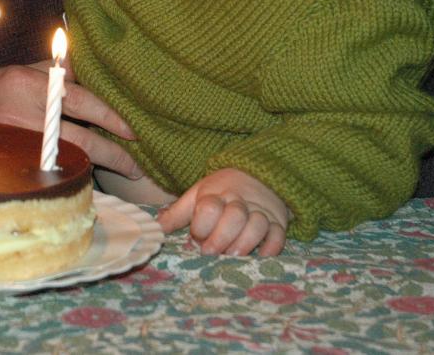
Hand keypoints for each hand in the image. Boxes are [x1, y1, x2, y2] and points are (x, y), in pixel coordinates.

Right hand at [0, 61, 140, 177]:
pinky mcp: (10, 161)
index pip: (83, 98)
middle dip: (114, 152)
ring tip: (125, 173)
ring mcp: (18, 139)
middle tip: (136, 163)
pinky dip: (73, 174)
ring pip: (71, 156)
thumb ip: (50, 70)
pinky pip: (51, 169)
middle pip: (83, 135)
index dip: (111, 116)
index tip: (131, 130)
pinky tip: (89, 181)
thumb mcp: (14, 71)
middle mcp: (26, 110)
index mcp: (30, 81)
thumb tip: (86, 67)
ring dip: (101, 166)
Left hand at [157, 168, 289, 256]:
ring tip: (233, 256)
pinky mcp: (278, 222)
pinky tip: (260, 257)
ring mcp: (261, 212)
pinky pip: (278, 235)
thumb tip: (155, 229)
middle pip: (234, 216)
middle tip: (211, 253)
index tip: (196, 235)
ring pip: (257, 225)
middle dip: (221, 237)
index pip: (209, 206)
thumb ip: (177, 214)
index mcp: (216, 193)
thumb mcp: (197, 195)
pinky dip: (271, 247)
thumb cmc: (221, 191)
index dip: (201, 224)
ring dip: (245, 242)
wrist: (257, 175)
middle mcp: (240, 201)